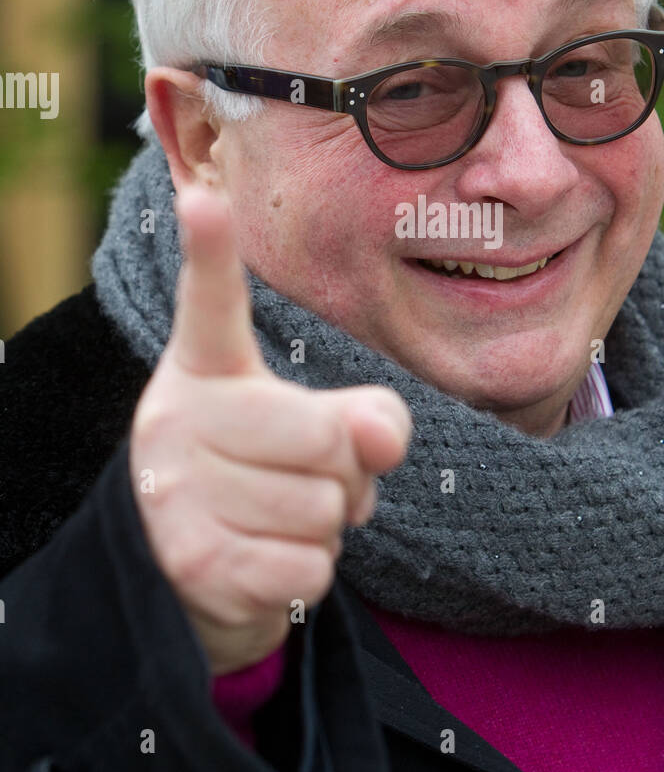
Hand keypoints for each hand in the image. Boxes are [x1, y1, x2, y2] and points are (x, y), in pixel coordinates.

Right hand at [128, 184, 411, 674]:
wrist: (200, 575)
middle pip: (326, 436)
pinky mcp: (191, 564)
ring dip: (327, 528)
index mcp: (206, 366)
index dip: (211, 250)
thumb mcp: (324, 429)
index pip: (212, 302)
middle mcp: (175, 416)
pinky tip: (267, 564)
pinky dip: (310, 574)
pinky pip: (309, 568)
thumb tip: (381, 439)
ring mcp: (174, 491)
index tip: (202, 197)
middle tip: (307, 480)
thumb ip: (368, 416)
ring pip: (323, 510)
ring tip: (279, 521)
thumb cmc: (274, 475)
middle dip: (346, 473)